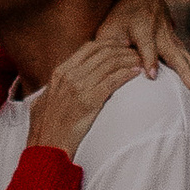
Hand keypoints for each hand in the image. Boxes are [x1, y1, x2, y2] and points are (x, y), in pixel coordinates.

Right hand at [29, 33, 149, 158]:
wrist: (48, 145)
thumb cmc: (49, 126)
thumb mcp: (48, 98)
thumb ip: (59, 86)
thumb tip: (67, 80)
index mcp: (61, 72)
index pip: (90, 48)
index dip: (110, 44)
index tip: (123, 46)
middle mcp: (69, 75)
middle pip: (103, 52)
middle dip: (123, 50)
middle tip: (137, 52)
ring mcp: (79, 87)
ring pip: (110, 64)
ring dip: (129, 60)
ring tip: (141, 61)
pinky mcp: (89, 101)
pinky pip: (112, 81)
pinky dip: (126, 74)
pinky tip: (136, 74)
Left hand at [99, 0, 189, 92]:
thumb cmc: (119, 17)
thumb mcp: (109, 29)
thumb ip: (112, 47)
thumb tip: (115, 66)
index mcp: (142, 28)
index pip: (146, 46)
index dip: (149, 60)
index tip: (152, 76)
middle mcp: (160, 32)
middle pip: (174, 53)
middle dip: (184, 72)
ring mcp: (171, 36)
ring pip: (185, 56)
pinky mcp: (176, 41)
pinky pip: (188, 56)